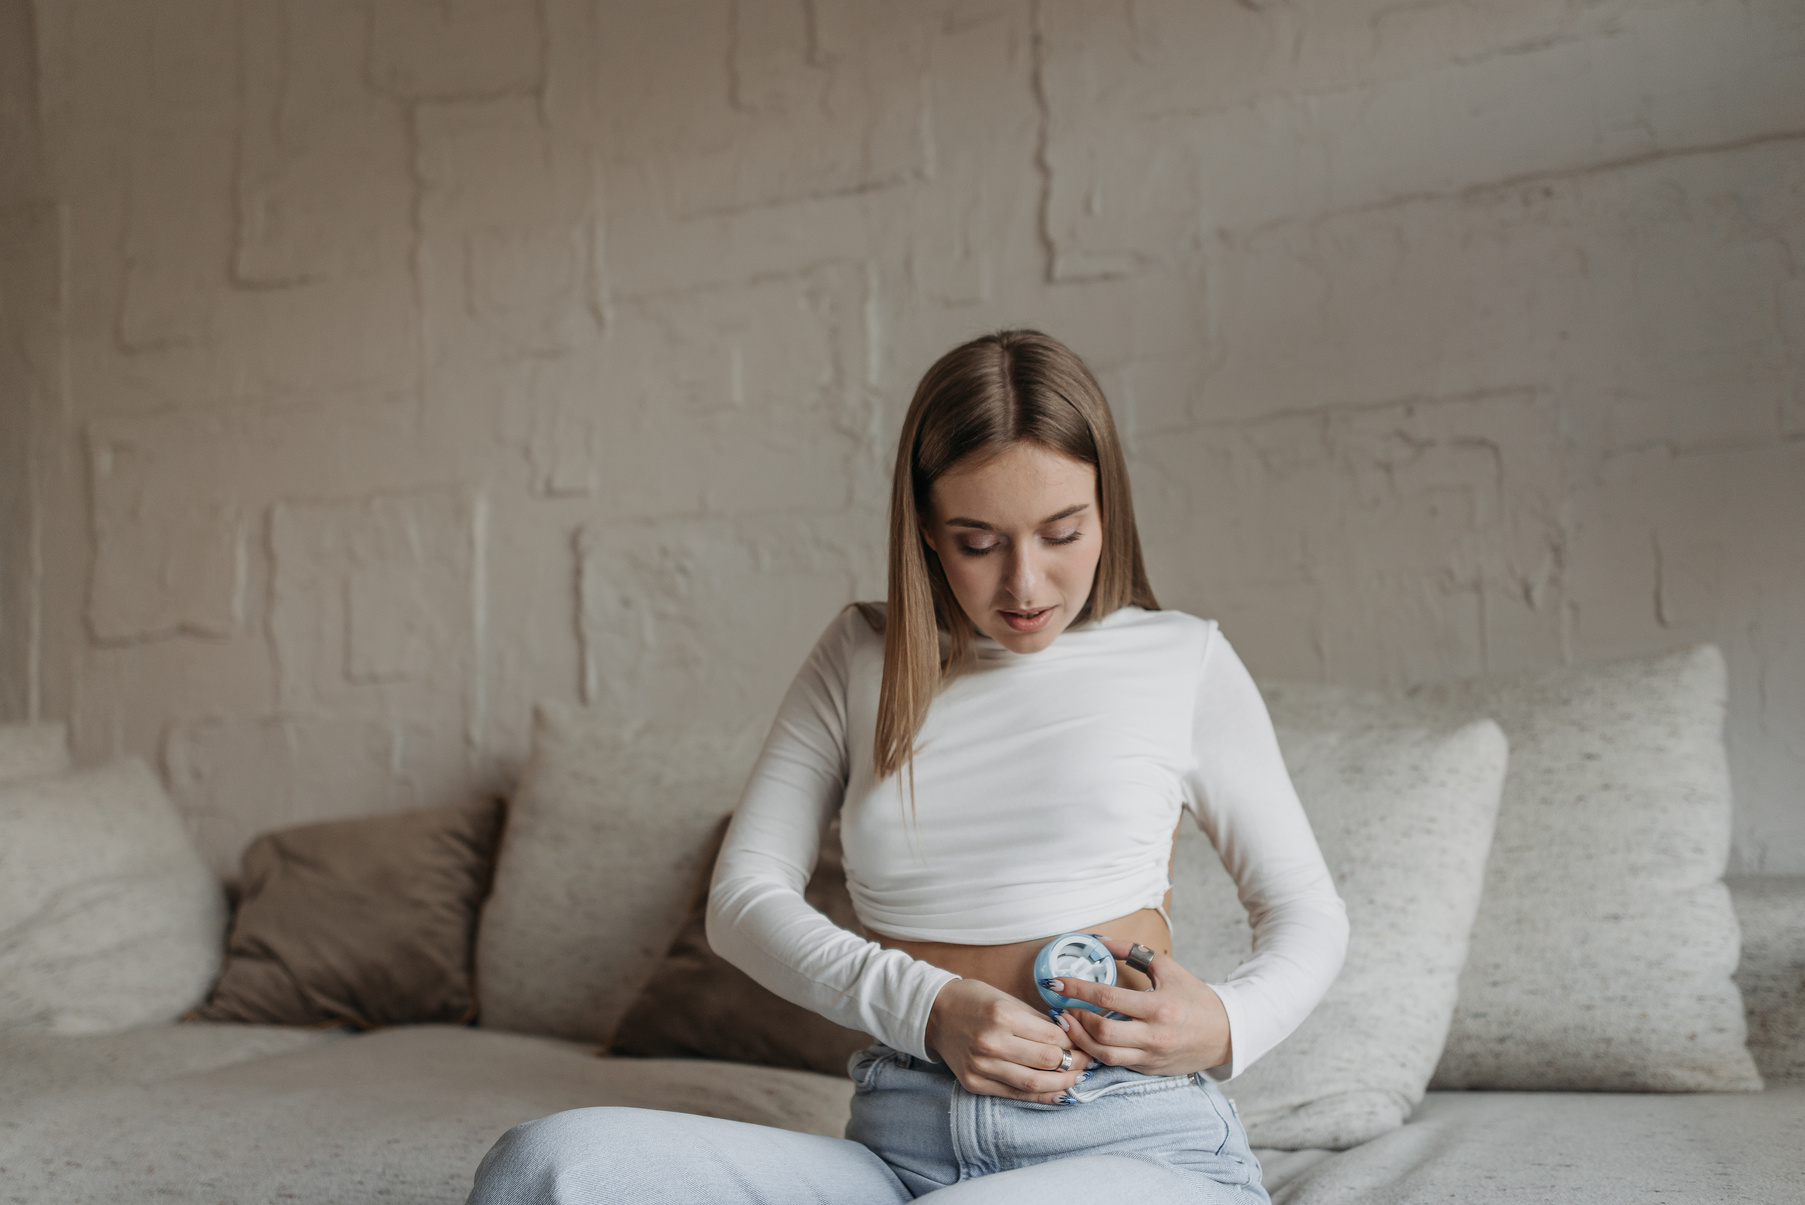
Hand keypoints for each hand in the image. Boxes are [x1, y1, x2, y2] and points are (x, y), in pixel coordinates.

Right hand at [925, 978, 1094, 1102]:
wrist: (935, 1013)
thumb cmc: (974, 1000)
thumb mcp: (1007, 1000)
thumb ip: (1037, 1021)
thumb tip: (1072, 1037)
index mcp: (1002, 1016)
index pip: (1052, 1037)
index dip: (1075, 1043)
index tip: (1086, 1043)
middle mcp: (991, 1043)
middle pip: (1047, 1062)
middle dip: (1075, 1063)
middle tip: (1088, 1062)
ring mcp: (981, 1066)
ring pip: (1033, 1084)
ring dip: (1063, 1084)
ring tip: (1078, 1078)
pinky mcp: (974, 1083)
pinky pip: (1014, 1095)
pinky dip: (1040, 1096)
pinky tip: (1058, 1093)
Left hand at [1047, 936, 1231, 1076]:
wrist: (1226, 1034)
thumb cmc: (1196, 998)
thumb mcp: (1168, 969)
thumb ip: (1132, 953)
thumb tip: (1100, 941)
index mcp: (1158, 1008)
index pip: (1106, 998)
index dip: (1076, 989)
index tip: (1054, 982)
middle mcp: (1153, 1036)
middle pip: (1100, 1032)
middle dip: (1073, 1018)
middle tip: (1058, 1005)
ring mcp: (1150, 1057)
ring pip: (1103, 1054)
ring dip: (1078, 1038)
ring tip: (1065, 1022)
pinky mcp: (1148, 1070)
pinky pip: (1115, 1063)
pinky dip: (1095, 1051)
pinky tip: (1084, 1037)